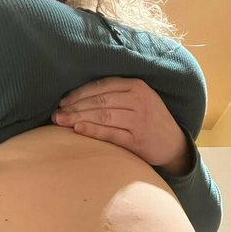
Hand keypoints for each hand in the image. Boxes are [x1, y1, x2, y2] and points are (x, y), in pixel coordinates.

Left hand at [51, 77, 192, 173]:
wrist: (174, 145)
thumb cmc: (149, 121)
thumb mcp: (139, 100)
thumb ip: (117, 94)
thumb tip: (81, 97)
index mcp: (136, 86)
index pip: (101, 86)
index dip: (79, 93)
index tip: (63, 101)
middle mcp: (138, 100)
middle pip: (99, 101)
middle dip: (74, 107)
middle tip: (56, 114)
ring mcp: (138, 120)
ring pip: (102, 115)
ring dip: (78, 117)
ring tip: (60, 121)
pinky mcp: (137, 140)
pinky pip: (110, 133)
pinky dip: (92, 130)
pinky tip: (77, 129)